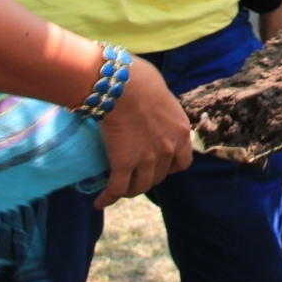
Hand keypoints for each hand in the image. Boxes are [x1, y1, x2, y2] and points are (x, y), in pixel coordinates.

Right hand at [94, 56, 194, 208]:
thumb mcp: (163, 95)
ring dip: (130, 189)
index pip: (183, 163)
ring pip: (140, 186)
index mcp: (182, 131)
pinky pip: (117, 188)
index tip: (159, 164)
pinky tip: (99, 202)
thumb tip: (152, 107)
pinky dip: (108, 198)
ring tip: (119, 189)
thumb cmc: (140, 79)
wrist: (122, 85)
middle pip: (160, 176)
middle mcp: (169, 149)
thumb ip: (163, 110)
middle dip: (148, 177)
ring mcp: (148, 159)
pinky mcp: (124, 164)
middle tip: (135, 173)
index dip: (170, 166)